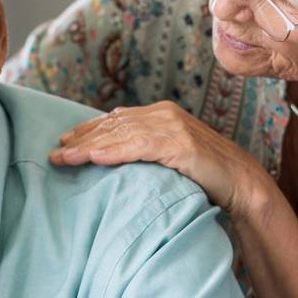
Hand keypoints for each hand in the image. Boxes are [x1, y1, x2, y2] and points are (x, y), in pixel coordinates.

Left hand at [49, 101, 273, 218]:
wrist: (242, 183)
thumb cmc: (205, 174)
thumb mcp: (170, 156)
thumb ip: (146, 147)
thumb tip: (113, 151)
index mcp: (160, 114)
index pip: (115, 120)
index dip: (88, 131)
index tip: (64, 143)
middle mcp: (164, 114)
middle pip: (113, 125)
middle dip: (81, 139)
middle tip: (55, 153)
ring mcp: (172, 127)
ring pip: (121, 135)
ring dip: (89, 147)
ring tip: (65, 158)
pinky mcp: (180, 144)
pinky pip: (140, 146)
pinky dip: (116, 152)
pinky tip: (96, 159)